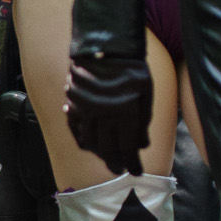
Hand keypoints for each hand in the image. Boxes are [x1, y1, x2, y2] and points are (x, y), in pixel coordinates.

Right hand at [66, 53, 151, 175]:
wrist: (105, 47)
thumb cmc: (131, 68)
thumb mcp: (145, 94)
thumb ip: (143, 121)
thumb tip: (142, 145)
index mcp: (125, 113)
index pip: (128, 148)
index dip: (132, 163)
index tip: (136, 173)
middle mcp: (104, 116)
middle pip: (108, 149)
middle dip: (116, 162)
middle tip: (120, 169)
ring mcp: (86, 111)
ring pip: (90, 143)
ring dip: (99, 154)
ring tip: (107, 158)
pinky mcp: (75, 104)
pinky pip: (75, 130)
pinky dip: (82, 140)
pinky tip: (88, 145)